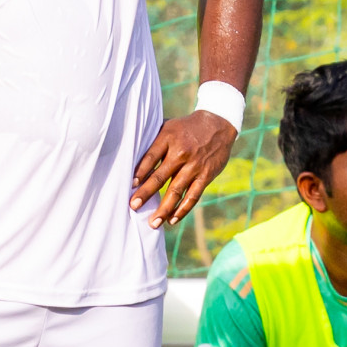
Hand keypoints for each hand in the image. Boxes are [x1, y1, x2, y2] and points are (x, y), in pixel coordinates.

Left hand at [131, 110, 236, 228]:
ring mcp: (194, 166)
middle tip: (133, 206)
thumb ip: (152, 139)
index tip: (130, 185)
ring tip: (153, 223)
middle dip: (145, 193)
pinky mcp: (206, 175)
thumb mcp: (167, 127)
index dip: (140, 171)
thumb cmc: (185, 127)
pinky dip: (182, 209)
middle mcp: (181, 153)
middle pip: (160, 176)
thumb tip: (128, 153)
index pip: (150, 157)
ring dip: (164, 209)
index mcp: (168, 138)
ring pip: (176, 191)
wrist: (218, 124)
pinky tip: (172, 220)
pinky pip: (193, 196)